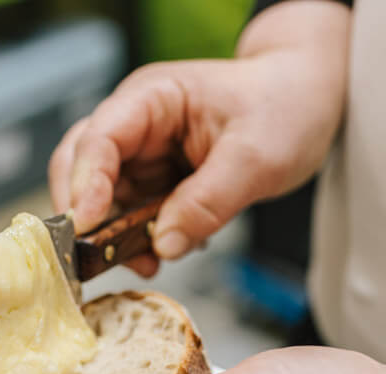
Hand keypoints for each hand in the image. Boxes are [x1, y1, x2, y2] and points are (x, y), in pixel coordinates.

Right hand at [48, 1, 350, 274]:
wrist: (307, 101)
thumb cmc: (284, 106)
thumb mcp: (257, 157)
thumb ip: (208, 202)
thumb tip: (163, 245)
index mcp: (151, 98)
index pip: (98, 139)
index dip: (85, 184)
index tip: (86, 228)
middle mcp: (135, 125)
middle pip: (79, 168)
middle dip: (85, 215)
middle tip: (99, 257)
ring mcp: (141, 155)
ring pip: (100, 199)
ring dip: (112, 235)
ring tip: (148, 261)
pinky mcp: (153, 182)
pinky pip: (128, 215)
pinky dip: (136, 239)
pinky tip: (166, 250)